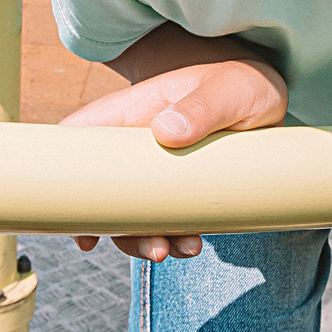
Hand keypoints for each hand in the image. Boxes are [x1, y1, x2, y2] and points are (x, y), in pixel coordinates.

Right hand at [58, 56, 288, 260]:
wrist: (268, 96)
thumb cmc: (240, 81)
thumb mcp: (227, 90)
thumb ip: (201, 107)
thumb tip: (164, 131)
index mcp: (132, 111)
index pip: (79, 135)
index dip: (63, 173)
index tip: (72, 214)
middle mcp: (135, 143)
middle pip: (102, 190)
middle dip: (117, 226)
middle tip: (154, 247)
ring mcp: (155, 169)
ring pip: (131, 212)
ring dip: (146, 238)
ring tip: (179, 249)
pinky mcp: (177, 188)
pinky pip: (161, 219)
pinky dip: (172, 237)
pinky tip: (192, 244)